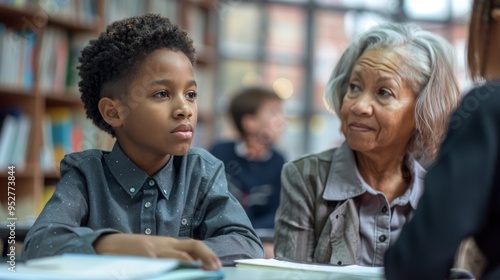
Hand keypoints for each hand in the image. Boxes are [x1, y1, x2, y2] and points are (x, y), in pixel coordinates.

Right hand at [94, 233, 221, 270]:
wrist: (105, 245)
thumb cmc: (131, 250)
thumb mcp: (152, 249)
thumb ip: (169, 255)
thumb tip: (190, 263)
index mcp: (167, 243)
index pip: (192, 245)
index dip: (207, 254)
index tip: (216, 264)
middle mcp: (163, 245)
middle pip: (191, 246)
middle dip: (207, 257)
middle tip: (216, 268)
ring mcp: (153, 253)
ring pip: (179, 257)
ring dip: (192, 264)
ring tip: (203, 272)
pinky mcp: (144, 260)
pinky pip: (162, 266)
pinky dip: (172, 270)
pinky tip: (178, 274)